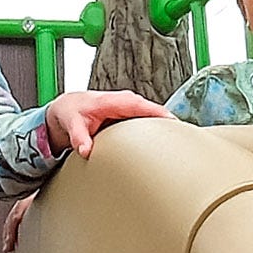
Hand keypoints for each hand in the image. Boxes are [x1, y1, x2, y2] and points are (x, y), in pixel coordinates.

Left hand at [41, 87, 167, 157]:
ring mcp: (130, 109)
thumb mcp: (72, 124)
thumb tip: (86, 150)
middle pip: (153, 111)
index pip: (141, 106)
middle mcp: (126, 102)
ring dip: (165, 127)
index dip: (159, 114)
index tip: (174, 124)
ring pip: (153, 117)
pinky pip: (147, 121)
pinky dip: (157, 129)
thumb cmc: (72, 112)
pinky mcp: (130, 116)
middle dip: (169, 123)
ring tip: (179, 143)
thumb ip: (79, 137)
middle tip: (184, 139)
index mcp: (114, 101)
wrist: (68, 108)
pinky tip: (164, 142)